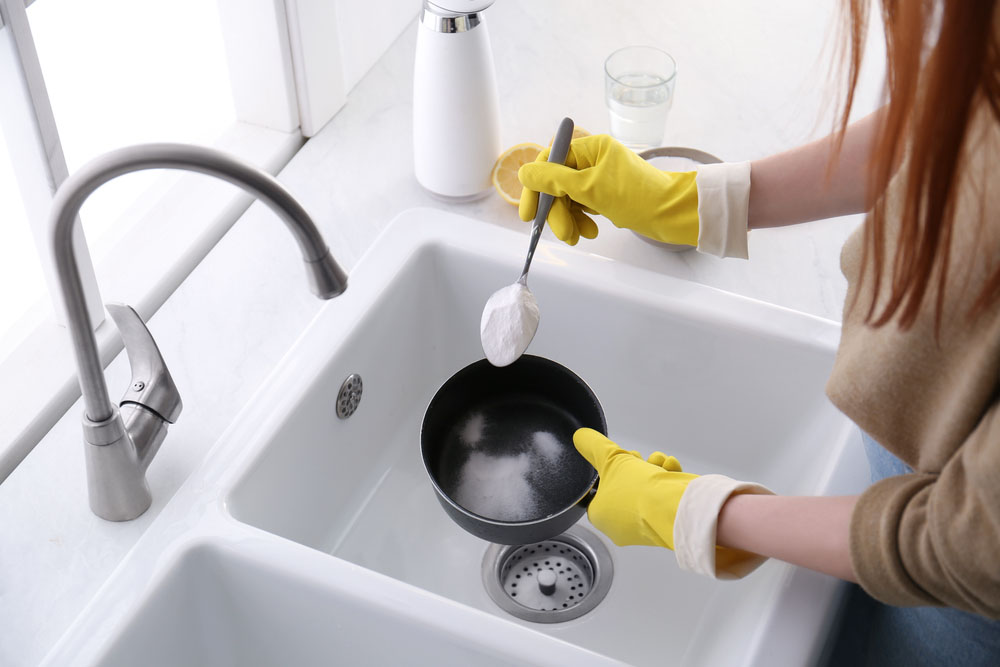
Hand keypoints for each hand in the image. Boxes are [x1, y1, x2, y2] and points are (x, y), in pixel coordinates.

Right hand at [517, 134, 699, 246]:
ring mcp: (600, 176)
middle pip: (558, 183)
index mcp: (590, 147)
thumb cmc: (636, 197)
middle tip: (563, 234)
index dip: (535, 188)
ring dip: (569, 219)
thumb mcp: (589, 189)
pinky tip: (590, 232)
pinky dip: (582, 220)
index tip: (528, 214)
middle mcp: (594, 158)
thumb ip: (553, 180)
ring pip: (570, 198)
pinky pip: (583, 206)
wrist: (672, 214)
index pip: (550, 162)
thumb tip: (525, 172)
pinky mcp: (607, 193)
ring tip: (578, 237)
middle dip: (557, 211)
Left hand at [573, 427, 697, 548]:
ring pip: (646, 487)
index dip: (606, 471)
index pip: (597, 491)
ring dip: (653, 467)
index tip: (614, 459)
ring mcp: (646, 524)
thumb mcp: (611, 460)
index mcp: (601, 517)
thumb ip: (595, 447)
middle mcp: (622, 526)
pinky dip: (668, 477)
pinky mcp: (667, 520)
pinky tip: (669, 467)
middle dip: (633, 465)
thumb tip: (581, 437)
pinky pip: (664, 495)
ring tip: (657, 461)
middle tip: (635, 458)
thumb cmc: (639, 491)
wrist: (677, 509)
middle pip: (624, 486)